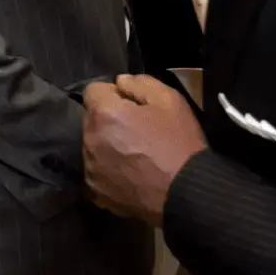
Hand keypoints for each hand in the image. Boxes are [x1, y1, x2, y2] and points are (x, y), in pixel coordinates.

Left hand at [82, 75, 207, 224]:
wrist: (186, 192)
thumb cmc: (178, 143)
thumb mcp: (169, 100)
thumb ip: (139, 83)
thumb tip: (119, 82)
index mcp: (103, 114)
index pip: (92, 91)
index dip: (113, 94)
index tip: (131, 105)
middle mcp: (89, 140)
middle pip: (91, 120)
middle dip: (108, 120)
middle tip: (137, 131)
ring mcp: (91, 169)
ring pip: (93, 147)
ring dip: (107, 146)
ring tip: (135, 155)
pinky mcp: (96, 193)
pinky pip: (97, 173)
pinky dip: (109, 171)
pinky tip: (131, 175)